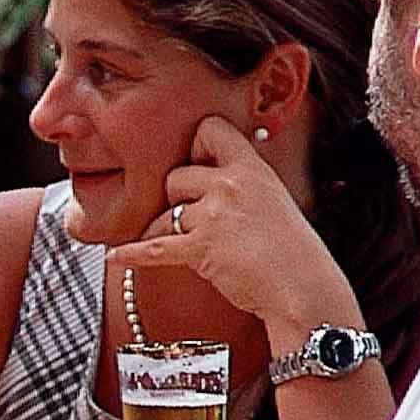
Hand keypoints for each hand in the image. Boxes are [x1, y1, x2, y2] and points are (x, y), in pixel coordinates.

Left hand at [117, 118, 359, 333]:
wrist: (304, 291)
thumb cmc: (293, 254)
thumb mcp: (275, 203)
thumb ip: (244, 187)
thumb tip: (214, 182)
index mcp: (252, 168)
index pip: (210, 129)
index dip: (196, 146)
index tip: (196, 164)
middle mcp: (231, 184)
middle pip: (176, 176)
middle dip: (176, 199)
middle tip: (190, 220)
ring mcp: (215, 215)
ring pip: (166, 213)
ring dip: (164, 230)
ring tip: (173, 246)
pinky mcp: (201, 248)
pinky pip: (155, 247)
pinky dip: (133, 254)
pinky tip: (116, 257)